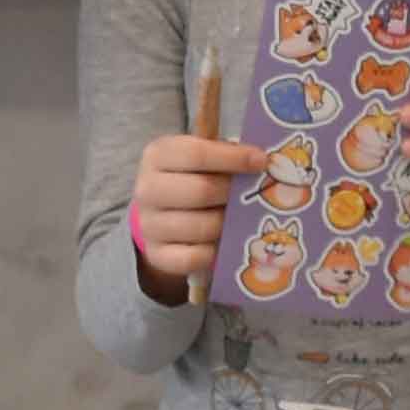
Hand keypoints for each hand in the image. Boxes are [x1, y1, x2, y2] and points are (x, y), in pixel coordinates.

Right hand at [129, 127, 269, 300]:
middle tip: (250, 195)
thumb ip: (224, 151)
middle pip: (200, 191)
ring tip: (236, 218)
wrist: (162, 214)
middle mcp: (147, 189)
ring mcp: (149, 224)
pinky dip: (214, 251)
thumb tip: (262, 155)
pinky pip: (194, 258)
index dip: (233, 158)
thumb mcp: (202, 155)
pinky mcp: (157, 255)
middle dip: (233, 194)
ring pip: (201, 227)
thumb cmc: (192, 178)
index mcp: (158, 155)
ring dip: (227, 224)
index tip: (261, 161)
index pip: (196, 154)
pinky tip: (221, 241)